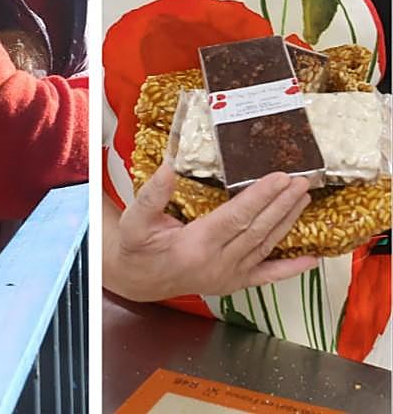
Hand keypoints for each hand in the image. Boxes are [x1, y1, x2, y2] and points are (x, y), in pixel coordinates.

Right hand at [104, 163, 317, 302]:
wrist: (138, 279)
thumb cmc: (137, 247)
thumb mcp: (136, 219)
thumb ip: (152, 195)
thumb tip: (169, 167)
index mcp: (195, 245)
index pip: (236, 217)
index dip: (260, 197)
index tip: (280, 177)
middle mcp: (218, 263)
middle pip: (258, 229)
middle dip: (282, 203)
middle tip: (301, 181)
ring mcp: (229, 275)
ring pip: (266, 245)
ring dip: (287, 221)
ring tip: (304, 198)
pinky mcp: (234, 282)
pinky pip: (267, 275)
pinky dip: (291, 268)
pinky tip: (312, 259)